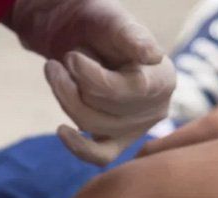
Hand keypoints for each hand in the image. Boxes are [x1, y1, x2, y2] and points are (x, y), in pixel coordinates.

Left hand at [10, 0, 175, 164]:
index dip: (93, 75)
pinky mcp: (115, 142)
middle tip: (62, 59)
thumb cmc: (101, 26)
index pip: (131, 89)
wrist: (83, 37)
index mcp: (163, 78)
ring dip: (64, 96)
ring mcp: (135, 128)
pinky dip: (78, 146)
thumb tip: (152, 56)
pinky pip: (99, 156)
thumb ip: (132, 36)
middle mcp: (155, 108)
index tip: (72, 55)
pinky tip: (62, 130)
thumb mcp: (114, 22)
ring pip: (93, 124)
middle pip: (108, 108)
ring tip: (53, 70)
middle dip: (75, 82)